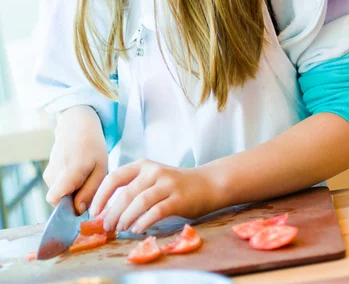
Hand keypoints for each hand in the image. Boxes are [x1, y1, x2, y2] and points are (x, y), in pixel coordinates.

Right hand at [43, 105, 107, 213]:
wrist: (76, 127)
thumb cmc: (93, 148)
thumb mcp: (101, 169)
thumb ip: (90, 192)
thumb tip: (78, 211)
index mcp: (70, 170)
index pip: (54, 197)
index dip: (66, 208)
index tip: (80, 203)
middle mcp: (55, 173)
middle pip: (61, 202)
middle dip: (74, 200)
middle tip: (88, 184)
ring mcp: (49, 173)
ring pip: (60, 196)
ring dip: (72, 192)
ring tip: (83, 175)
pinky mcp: (47, 174)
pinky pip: (58, 189)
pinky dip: (67, 186)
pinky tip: (76, 172)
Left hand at [90, 159, 219, 232]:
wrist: (207, 184)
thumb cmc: (175, 185)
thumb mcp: (152, 179)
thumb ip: (133, 188)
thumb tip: (107, 210)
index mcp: (143, 165)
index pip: (115, 177)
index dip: (101, 195)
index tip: (93, 212)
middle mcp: (154, 171)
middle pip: (126, 193)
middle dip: (112, 213)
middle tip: (106, 227)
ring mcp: (167, 183)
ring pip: (139, 202)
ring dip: (126, 218)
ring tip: (120, 229)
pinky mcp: (178, 198)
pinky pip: (156, 211)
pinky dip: (143, 222)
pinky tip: (137, 229)